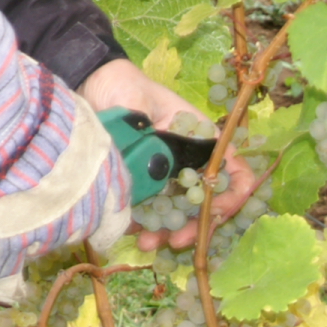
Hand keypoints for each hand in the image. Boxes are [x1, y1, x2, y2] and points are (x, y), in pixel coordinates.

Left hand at [79, 57, 255, 250]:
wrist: (91, 83)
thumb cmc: (124, 86)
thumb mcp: (141, 105)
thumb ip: (151, 137)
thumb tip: (156, 172)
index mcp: (202, 140)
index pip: (234, 171)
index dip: (233, 195)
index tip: (214, 212)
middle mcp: (189, 161)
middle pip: (205, 203)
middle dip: (195, 227)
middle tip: (175, 241)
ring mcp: (166, 175)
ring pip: (178, 213)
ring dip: (168, 232)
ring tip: (147, 243)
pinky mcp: (142, 184)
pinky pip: (150, 212)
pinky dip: (145, 226)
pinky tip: (132, 232)